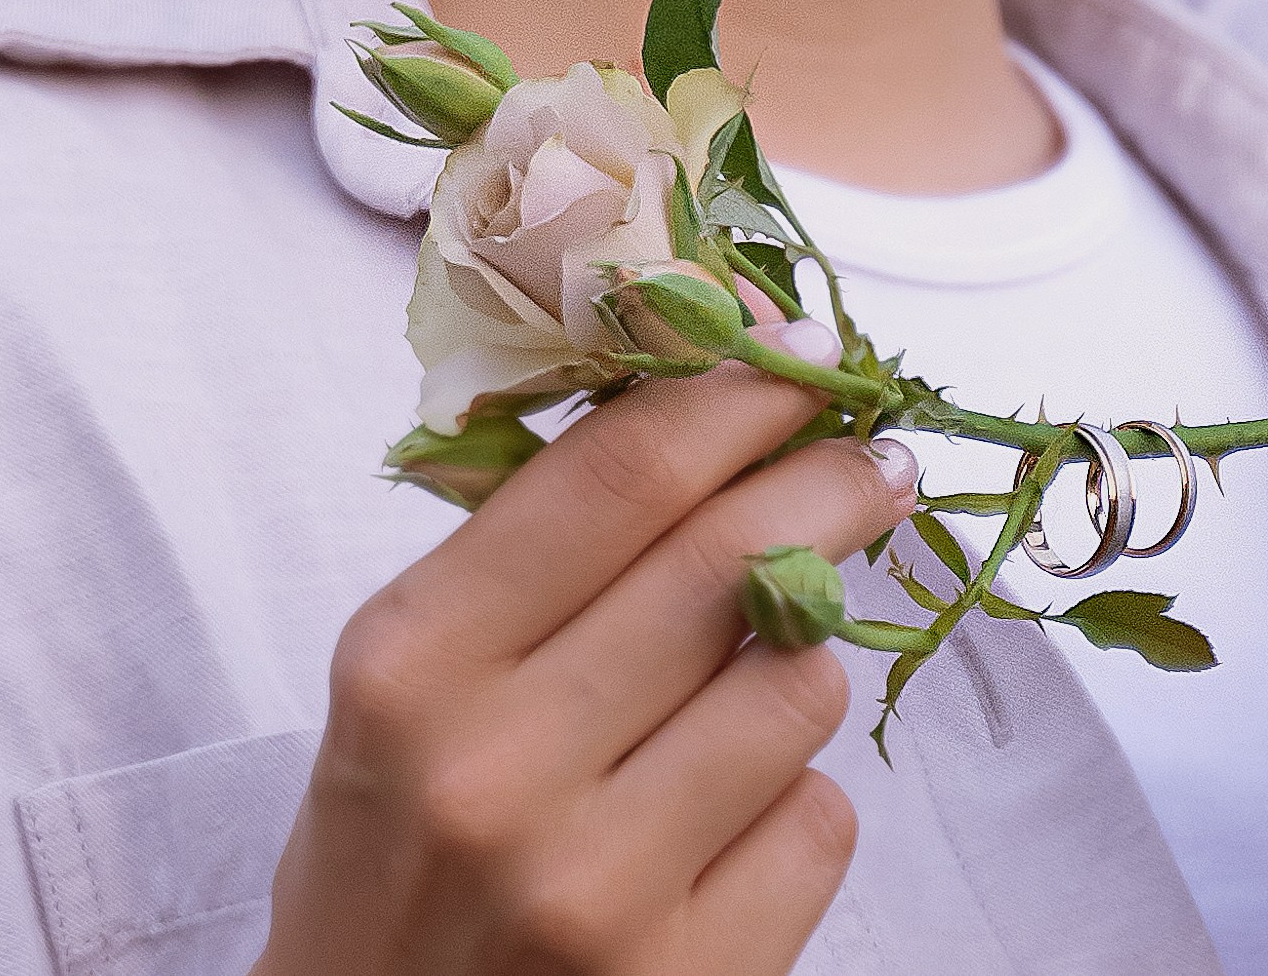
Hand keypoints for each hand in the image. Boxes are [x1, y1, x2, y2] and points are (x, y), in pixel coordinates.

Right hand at [253, 321, 917, 975]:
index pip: (620, 474)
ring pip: (797, 690)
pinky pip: (820, 823)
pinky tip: (731, 824)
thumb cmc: (394, 855)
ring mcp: (596, 882)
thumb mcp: (407, 693)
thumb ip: (529, 556)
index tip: (805, 353)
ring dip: (798, 669)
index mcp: (412, 664)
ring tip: (753, 685)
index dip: (737, 391)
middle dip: (831, 483)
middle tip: (872, 460)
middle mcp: (497, 767)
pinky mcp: (687, 975)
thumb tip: (703, 401)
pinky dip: (796, 807)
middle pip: (733, 560)